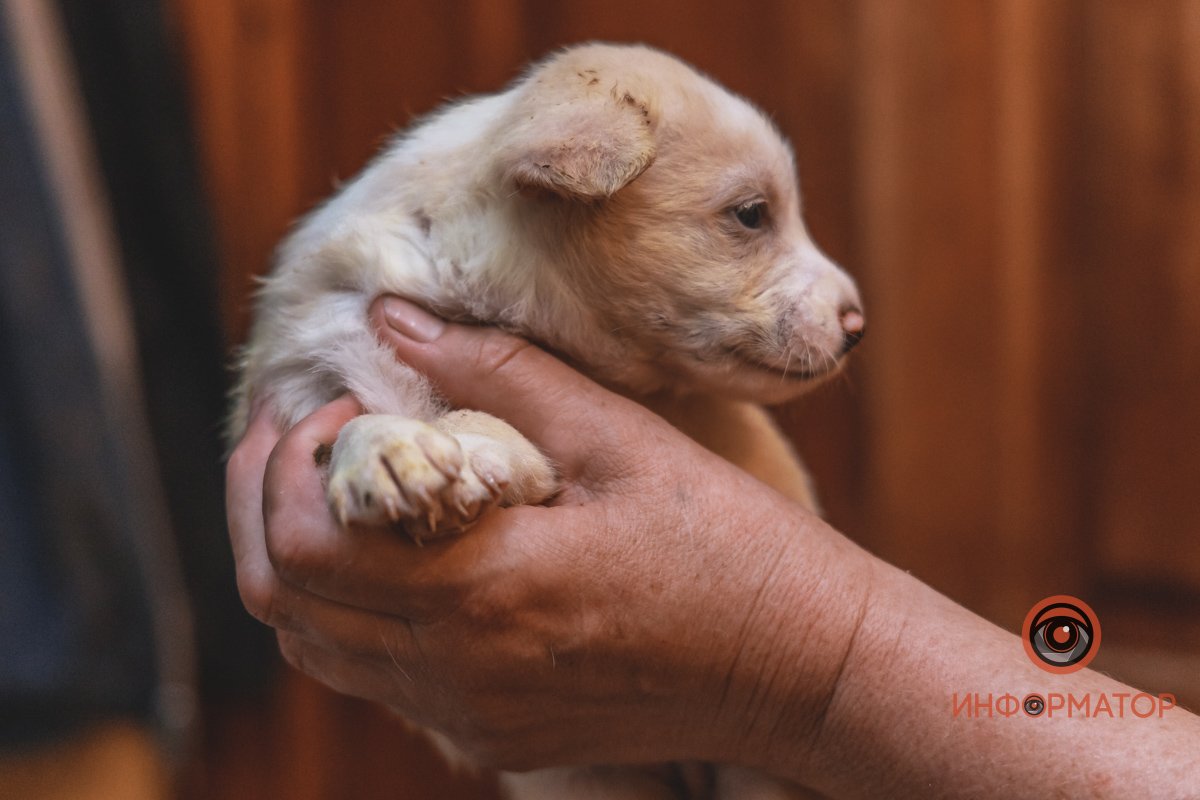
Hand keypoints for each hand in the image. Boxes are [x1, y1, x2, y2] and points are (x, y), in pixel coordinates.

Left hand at [225, 296, 869, 774]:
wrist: (798, 666)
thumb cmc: (727, 543)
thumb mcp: (618, 437)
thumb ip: (496, 371)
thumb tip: (393, 318)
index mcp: (484, 590)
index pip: (304, 547)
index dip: (286, 468)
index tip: (342, 409)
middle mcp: (458, 671)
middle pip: (285, 607)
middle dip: (266, 509)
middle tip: (305, 441)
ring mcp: (473, 716)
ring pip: (320, 651)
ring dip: (306, 566)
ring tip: (347, 492)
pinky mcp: (497, 737)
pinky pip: (382, 682)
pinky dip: (359, 616)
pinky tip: (407, 560)